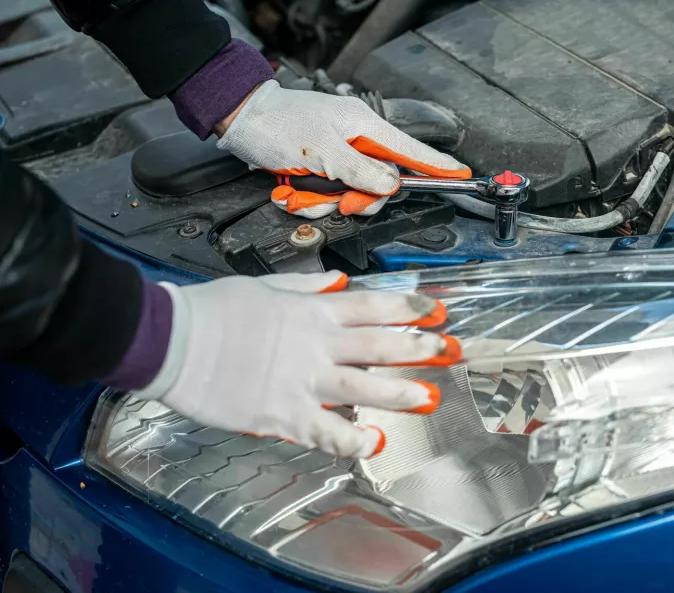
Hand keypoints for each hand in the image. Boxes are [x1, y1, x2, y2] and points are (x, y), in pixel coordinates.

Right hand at [137, 271, 460, 457]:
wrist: (171, 339)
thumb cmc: (210, 310)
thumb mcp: (264, 286)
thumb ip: (306, 288)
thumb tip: (338, 283)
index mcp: (312, 310)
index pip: (373, 305)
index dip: (409, 307)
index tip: (436, 310)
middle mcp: (315, 343)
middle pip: (380, 343)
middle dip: (420, 347)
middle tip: (451, 351)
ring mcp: (302, 380)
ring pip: (364, 386)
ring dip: (400, 393)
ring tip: (430, 397)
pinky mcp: (281, 414)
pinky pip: (325, 430)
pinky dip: (351, 438)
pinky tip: (373, 442)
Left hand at [216, 81, 470, 217]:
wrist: (241, 120)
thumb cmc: (277, 124)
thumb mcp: (320, 150)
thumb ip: (359, 170)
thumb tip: (391, 186)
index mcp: (364, 126)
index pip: (410, 151)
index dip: (437, 165)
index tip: (461, 175)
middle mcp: (356, 141)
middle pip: (379, 184)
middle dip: (355, 198)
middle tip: (337, 199)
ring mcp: (339, 156)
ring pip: (350, 194)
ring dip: (323, 200)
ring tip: (300, 189)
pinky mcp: (321, 169)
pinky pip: (328, 195)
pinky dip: (308, 198)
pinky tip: (291, 189)